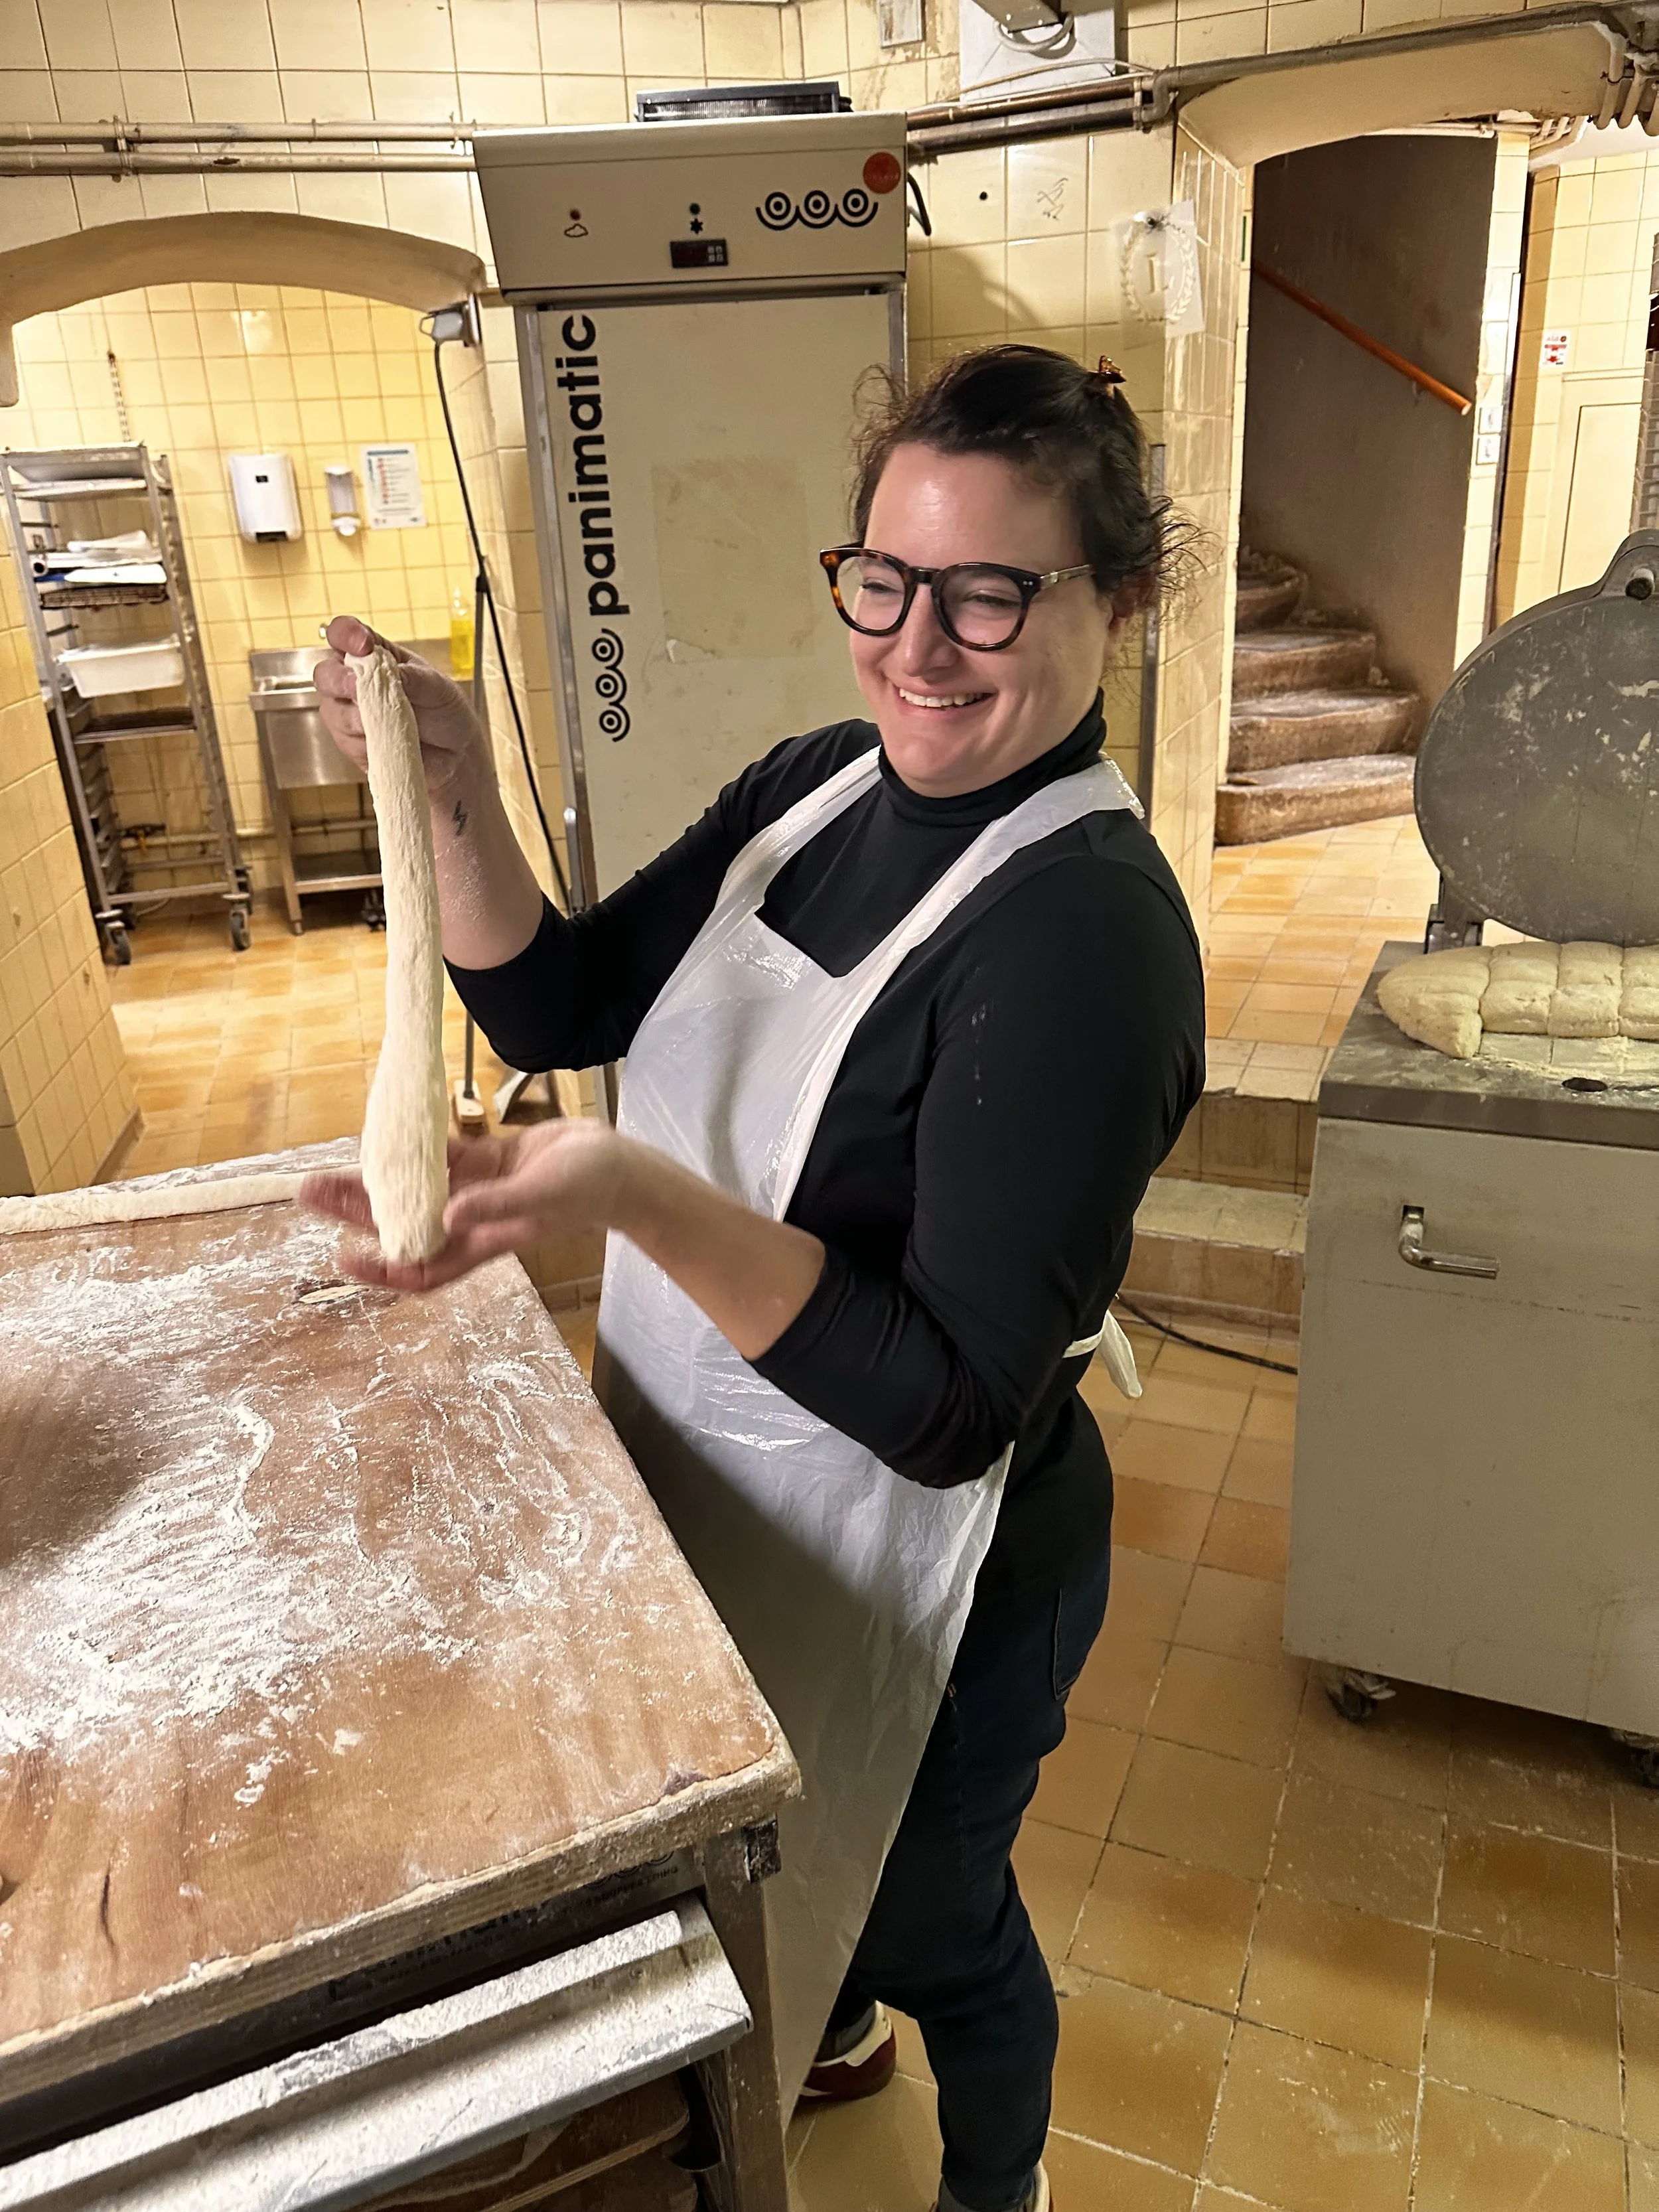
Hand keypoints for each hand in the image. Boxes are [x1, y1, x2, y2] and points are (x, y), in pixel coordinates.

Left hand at [300, 1120, 629, 1293]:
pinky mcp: (485, 1163)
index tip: (342, 1258)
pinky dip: (413, 1153)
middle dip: (353, 1213)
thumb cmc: (589, 1188)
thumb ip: (496, 1205)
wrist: (619, 1166)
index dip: (381, 1269)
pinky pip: (439, 1161)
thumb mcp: (542, 1196)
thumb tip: (448, 1215)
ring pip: (410, 1191)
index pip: (421, 1268)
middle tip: (308, 1193)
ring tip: (327, 1170)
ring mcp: (475, 1192)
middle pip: (399, 1225)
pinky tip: (384, 1141)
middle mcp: (469, 1221)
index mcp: (481, 1241)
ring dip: (371, 1181)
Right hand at [313, 616, 485, 799]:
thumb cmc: (444, 710)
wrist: (455, 752)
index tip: (363, 645)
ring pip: (332, 711)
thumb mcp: (438, 687)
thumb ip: (415, 677)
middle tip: (355, 686)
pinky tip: (384, 742)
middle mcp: (354, 680)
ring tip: (383, 721)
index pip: (344, 634)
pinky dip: (364, 743)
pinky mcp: (353, 744)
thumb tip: (395, 673)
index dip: (345, 634)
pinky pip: (346, 742)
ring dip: (354, 716)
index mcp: (373, 654)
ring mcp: (350, 713)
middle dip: (337, 679)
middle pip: (325, 673)